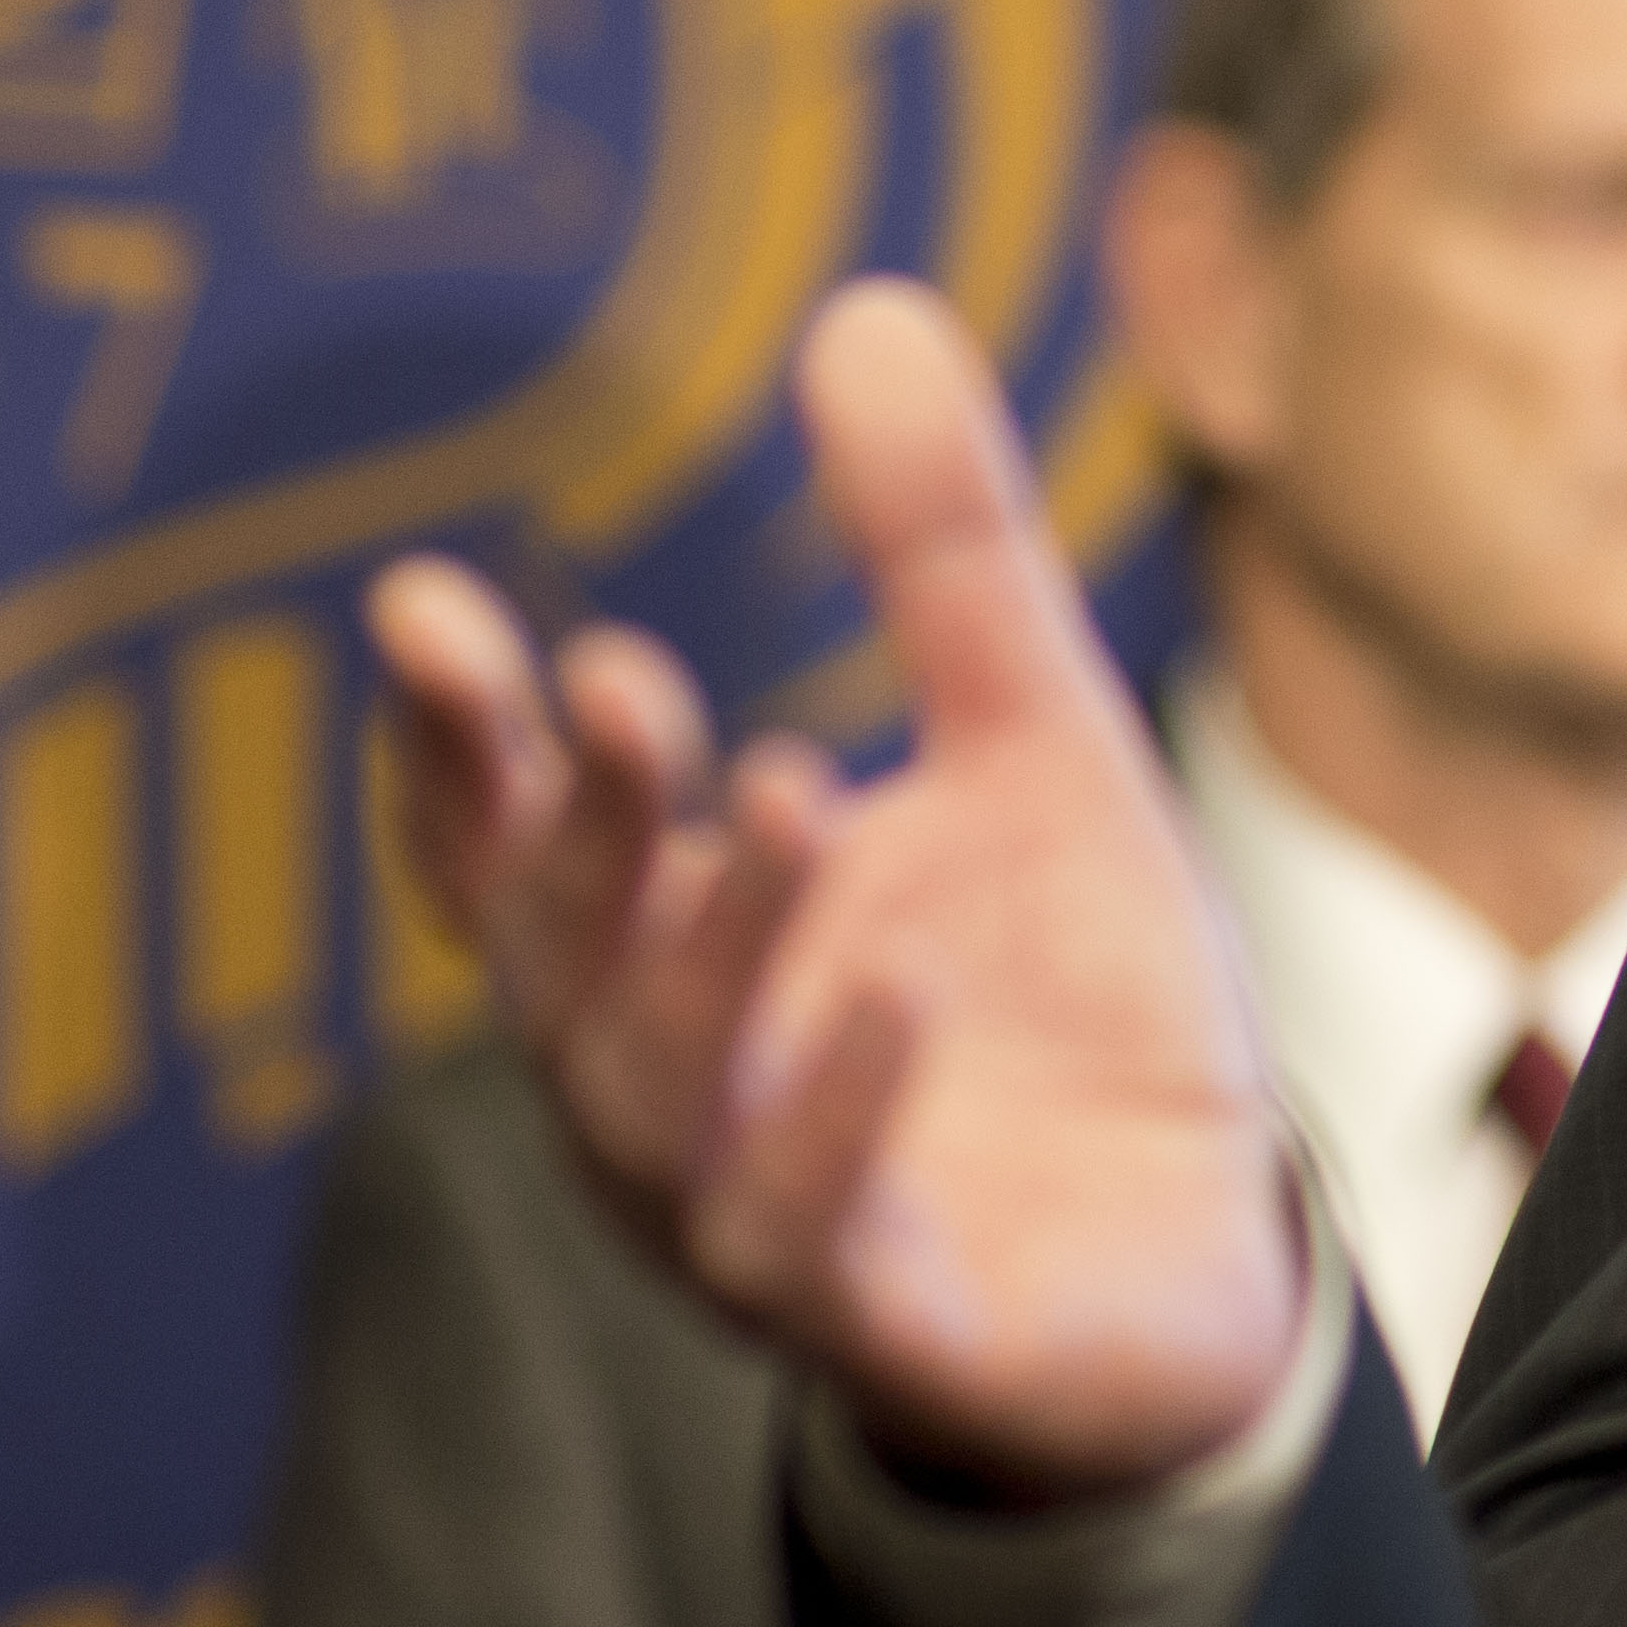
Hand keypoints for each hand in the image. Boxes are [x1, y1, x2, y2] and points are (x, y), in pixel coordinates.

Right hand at [372, 279, 1307, 1494]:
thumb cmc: (1075, 1002)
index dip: (450, 741)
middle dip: (572, 819)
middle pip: (555, 956)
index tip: (415, 607)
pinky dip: (829, 1115)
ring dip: (707, 942)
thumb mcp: (1033, 741)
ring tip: (785, 787)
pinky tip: (889, 999)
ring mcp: (745, 1215)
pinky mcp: (873, 1319)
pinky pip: (800, 1235)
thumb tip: (867, 307)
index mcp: (671, 946)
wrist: (1210, 1250)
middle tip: (617, 679)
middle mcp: (664, 1082)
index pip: (505, 845)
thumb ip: (942, 553)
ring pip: (655, 1091)